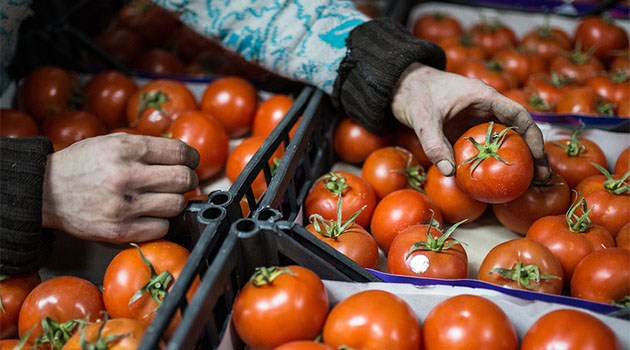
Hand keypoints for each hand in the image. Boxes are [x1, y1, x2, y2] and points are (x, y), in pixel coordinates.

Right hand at [42, 133, 199, 242]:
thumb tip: (184, 158)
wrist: (44, 192)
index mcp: (126, 149)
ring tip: (162, 199)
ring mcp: (124, 205)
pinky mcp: (119, 230)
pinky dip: (161, 222)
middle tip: (180, 182)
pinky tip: (150, 215)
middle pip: (184, 179)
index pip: (180, 153)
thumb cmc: (81, 165)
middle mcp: (127, 175)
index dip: (192, 159)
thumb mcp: (112, 142)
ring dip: (175, 202)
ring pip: (176, 205)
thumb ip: (146, 148)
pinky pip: (161, 228)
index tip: (190, 163)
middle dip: (187, 180)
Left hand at [391, 62, 549, 180]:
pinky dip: (492, 162)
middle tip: (540, 180)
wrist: (401, 86)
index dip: (533, 136)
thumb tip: (450, 172)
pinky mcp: (465, 131)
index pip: (519, 115)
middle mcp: (486, 109)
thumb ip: (434, 144)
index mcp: (484, 97)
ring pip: (503, 140)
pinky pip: (484, 148)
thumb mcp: (423, 118)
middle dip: (532, 154)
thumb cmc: (415, 94)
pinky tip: (494, 181)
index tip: (539, 158)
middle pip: (517, 131)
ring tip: (526, 185)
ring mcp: (476, 121)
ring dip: (514, 160)